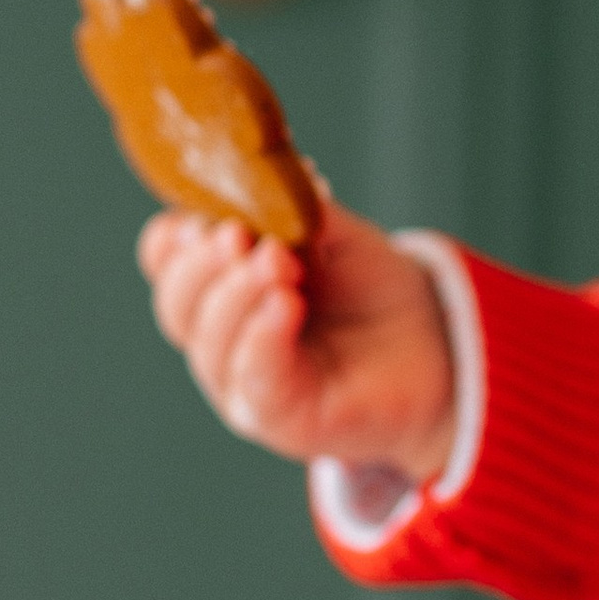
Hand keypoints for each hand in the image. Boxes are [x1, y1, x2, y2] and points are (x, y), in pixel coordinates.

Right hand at [140, 202, 454, 484]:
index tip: (200, 215)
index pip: (166, 263)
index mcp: (220, 285)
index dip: (174, 240)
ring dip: (237, 295)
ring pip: (210, 343)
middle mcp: (220, 337)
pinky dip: (262, 338)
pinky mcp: (280, 417)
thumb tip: (269, 182)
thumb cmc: (371, 292)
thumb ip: (297, 212)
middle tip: (239, 234)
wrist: (431, 348)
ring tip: (278, 262)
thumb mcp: (334, 236)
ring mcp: (244, 382)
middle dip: (203, 265)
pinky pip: (254, 378)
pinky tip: (284, 305)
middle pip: (178, 304)